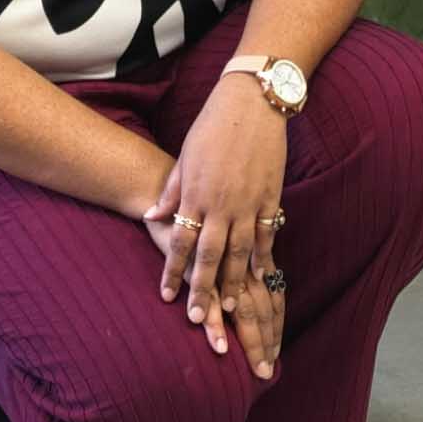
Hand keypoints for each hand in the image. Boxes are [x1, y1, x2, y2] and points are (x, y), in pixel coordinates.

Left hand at [146, 75, 288, 371]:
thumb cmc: (212, 126)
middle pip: (209, 256)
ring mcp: (247, 203)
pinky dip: (263, 258)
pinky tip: (261, 277)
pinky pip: (266, 235)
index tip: (167, 297)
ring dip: (233, 283)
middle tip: (196, 318)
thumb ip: (171, 191)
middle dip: (202, 289)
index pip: (180, 241)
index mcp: (195, 194)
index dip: (173, 271)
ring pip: (239, 253)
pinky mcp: (270, 197)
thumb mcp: (184, 156)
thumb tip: (152, 217)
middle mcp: (220, 204)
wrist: (251, 103)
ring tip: (229, 309)